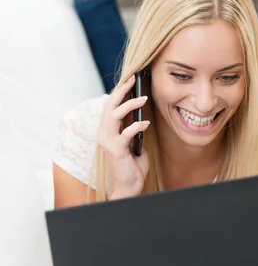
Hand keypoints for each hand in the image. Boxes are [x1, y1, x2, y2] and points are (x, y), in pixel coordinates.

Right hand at [98, 75, 149, 197]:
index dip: (119, 91)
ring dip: (129, 105)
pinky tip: (146, 123)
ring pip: (114, 116)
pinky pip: (125, 133)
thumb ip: (133, 129)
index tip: (130, 79)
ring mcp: (108, 142)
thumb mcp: (134, 141)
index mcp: (107, 130)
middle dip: (121, 91)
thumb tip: (141, 114)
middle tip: (133, 81)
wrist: (130, 186)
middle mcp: (104, 134)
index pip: (110, 106)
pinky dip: (136, 126)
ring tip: (143, 99)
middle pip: (109, 106)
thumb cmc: (133, 164)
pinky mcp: (116, 150)